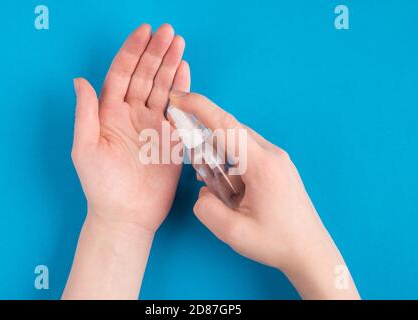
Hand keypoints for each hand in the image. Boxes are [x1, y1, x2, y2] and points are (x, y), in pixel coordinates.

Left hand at [72, 23, 189, 234]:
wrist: (126, 214)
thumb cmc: (101, 185)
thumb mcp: (85, 148)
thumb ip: (86, 114)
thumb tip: (80, 80)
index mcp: (110, 114)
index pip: (121, 74)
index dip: (132, 52)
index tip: (143, 32)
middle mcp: (132, 115)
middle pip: (145, 76)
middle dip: (155, 53)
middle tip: (167, 32)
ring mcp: (153, 125)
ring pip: (163, 88)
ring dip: (170, 66)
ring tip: (178, 44)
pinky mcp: (171, 139)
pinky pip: (178, 110)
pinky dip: (183, 90)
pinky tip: (185, 71)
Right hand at [169, 92, 359, 299]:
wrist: (310, 251)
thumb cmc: (277, 243)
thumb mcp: (233, 233)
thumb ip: (206, 208)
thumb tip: (203, 192)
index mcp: (262, 165)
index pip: (225, 126)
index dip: (198, 108)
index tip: (177, 99)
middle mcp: (272, 154)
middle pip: (230, 130)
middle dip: (206, 139)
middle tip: (196, 165)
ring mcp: (278, 158)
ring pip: (238, 142)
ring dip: (220, 157)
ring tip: (221, 190)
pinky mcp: (278, 166)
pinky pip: (248, 153)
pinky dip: (232, 165)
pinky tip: (233, 191)